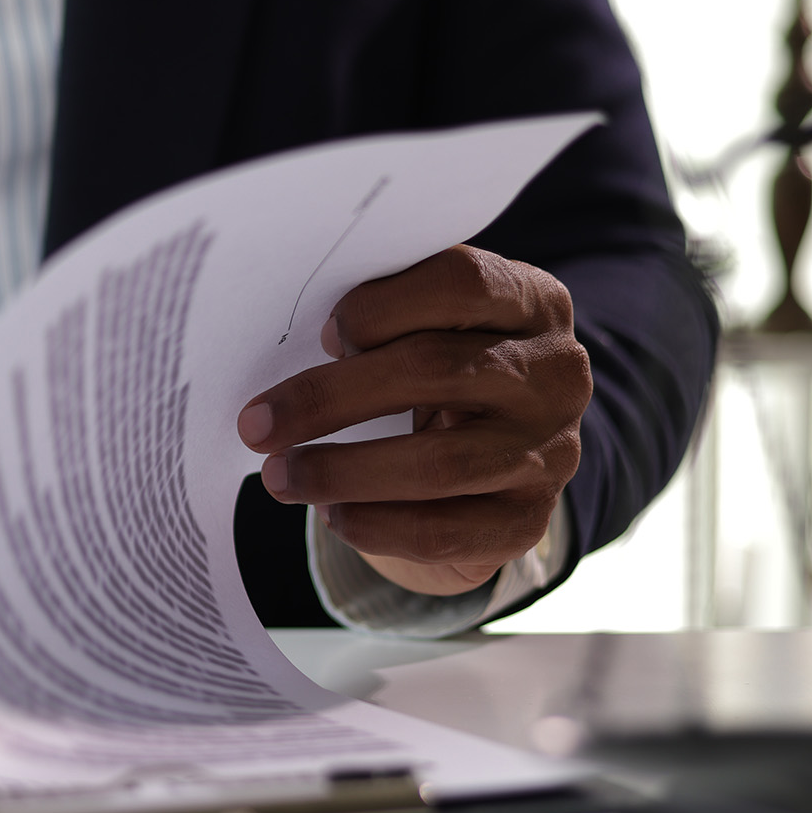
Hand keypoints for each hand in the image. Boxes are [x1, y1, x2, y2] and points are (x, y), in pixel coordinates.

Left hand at [236, 245, 589, 596]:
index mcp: (534, 302)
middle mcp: (555, 374)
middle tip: (256, 423)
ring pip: (435, 463)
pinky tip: (330, 515)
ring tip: (278, 476)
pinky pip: (442, 529)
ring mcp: (550, 452)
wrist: (499, 462)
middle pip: (432, 370)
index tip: (321, 335)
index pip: (460, 283)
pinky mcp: (527, 521)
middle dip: (327, 398)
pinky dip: (374, 524)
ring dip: (340, 472)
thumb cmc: (443, 375)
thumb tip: (296, 337)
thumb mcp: (433, 329)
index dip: (380, 305)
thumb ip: (387, 318)